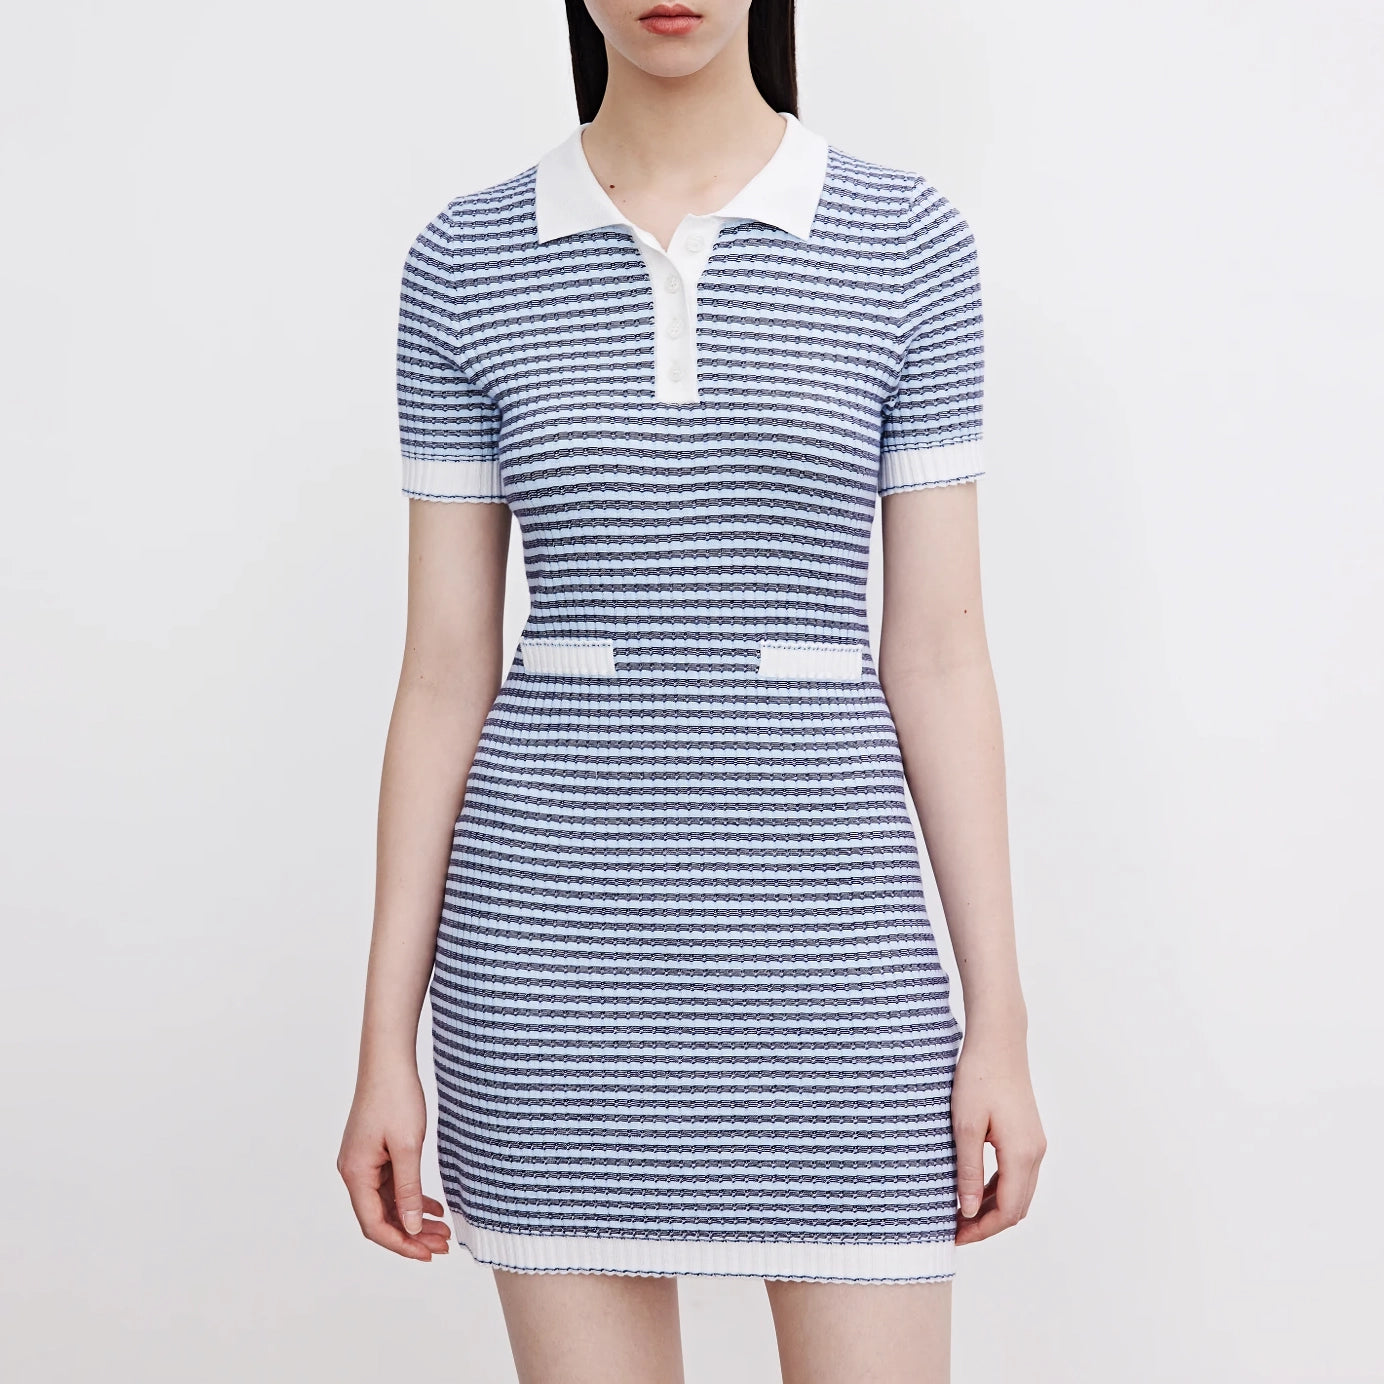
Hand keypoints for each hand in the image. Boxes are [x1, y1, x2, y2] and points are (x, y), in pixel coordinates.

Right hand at [337, 1062, 452, 1260]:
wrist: (389, 1059)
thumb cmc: (396, 1096)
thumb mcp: (407, 1146)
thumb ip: (408, 1189)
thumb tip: (409, 1227)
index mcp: (355, 1173)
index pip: (374, 1224)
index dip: (401, 1244)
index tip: (427, 1255)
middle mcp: (354, 1171)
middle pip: (380, 1217)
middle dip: (411, 1234)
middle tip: (442, 1245)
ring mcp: (364, 1161)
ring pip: (388, 1202)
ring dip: (413, 1217)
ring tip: (443, 1230)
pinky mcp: (375, 1152)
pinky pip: (392, 1185)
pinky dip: (411, 1197)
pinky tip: (433, 1206)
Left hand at [951, 1030, 1045, 1245]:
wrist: (998, 1040)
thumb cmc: (978, 1077)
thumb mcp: (965, 1126)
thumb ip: (968, 1170)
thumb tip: (967, 1210)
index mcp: (1022, 1154)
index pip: (1007, 1211)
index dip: (982, 1229)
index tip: (955, 1235)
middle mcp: (1035, 1153)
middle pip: (1016, 1207)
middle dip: (987, 1223)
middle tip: (954, 1230)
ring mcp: (1035, 1144)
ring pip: (1018, 1192)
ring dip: (992, 1207)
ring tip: (959, 1212)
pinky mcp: (1028, 1135)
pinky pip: (1016, 1174)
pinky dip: (997, 1188)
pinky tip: (972, 1188)